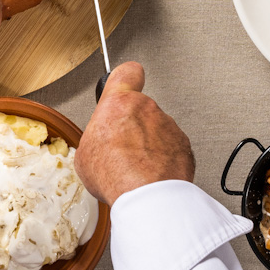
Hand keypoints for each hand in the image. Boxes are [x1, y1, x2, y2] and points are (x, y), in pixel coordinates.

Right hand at [76, 62, 193, 204]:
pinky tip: (151, 175)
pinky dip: (164, 159)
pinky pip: (171, 148)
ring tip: (136, 167)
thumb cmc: (115, 174)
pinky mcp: (184, 147)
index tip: (124, 80)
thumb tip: (98, 147)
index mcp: (119, 104)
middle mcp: (147, 109)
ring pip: (157, 130)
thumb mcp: (85, 154)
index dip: (126, 76)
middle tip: (122, 147)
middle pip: (140, 109)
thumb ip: (97, 138)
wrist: (146, 197)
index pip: (127, 72)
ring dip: (149, 144)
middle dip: (133, 125)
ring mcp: (168, 127)